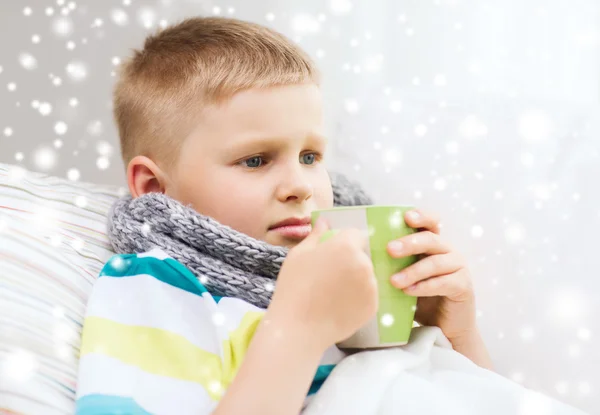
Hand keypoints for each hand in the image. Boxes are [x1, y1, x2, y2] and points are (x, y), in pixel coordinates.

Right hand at [269, 218, 377, 350]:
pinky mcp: (373, 306)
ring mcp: (371, 286)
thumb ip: (316, 235)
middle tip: (330, 275)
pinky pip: (368, 294)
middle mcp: (364, 264)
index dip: (344, 241)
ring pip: (366, 275)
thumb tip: (324, 221)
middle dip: (351, 260)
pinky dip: (357, 297)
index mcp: (346, 247)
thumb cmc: (293, 288)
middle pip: (362, 255)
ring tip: (333, 292)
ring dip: (355, 278)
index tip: (332, 252)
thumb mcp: (298, 255)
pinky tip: (339, 304)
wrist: (298, 328)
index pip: (355, 234)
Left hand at [386, 209, 476, 341]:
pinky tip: (409, 292)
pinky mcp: (463, 286)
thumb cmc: (419, 297)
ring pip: (435, 262)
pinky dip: (425, 287)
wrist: (442, 327)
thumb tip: (365, 253)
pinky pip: (444, 282)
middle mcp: (448, 251)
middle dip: (409, 243)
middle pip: (431, 239)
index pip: (431, 222)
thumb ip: (395, 262)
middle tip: (389, 250)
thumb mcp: (405, 275)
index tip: (406, 217)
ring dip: (413, 271)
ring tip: (394, 281)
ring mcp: (458, 267)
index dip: (421, 216)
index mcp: (433, 244)